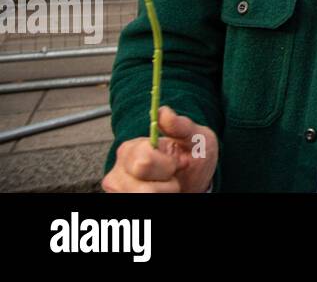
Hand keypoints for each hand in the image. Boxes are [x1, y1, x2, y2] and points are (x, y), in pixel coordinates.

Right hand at [101, 105, 218, 192]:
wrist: (196, 179)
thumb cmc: (194, 155)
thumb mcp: (196, 137)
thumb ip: (180, 126)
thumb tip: (162, 111)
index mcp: (132, 148)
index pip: (144, 162)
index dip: (167, 165)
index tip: (178, 163)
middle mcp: (119, 170)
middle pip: (142, 188)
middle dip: (167, 183)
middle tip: (173, 175)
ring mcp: (119, 190)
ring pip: (144, 199)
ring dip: (164, 194)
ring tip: (168, 185)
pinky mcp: (122, 200)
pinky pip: (142, 207)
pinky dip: (159, 200)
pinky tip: (160, 193)